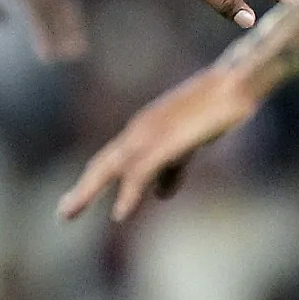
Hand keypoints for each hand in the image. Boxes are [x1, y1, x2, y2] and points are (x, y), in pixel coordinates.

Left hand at [58, 63, 261, 221]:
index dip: (92, 181)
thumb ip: (173, 169)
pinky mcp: (169, 141)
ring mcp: (152, 134)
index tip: (74, 203)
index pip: (110, 160)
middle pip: (103, 164)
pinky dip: (129, 193)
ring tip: (69, 212)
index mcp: (143, 132)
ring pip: (112, 167)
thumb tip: (159, 194)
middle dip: (84, 189)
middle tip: (64, 214)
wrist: (235, 85)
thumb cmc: (214, 111)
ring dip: (89, 190)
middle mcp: (140, 131)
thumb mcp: (188, 145)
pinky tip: (121, 213)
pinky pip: (143, 171)